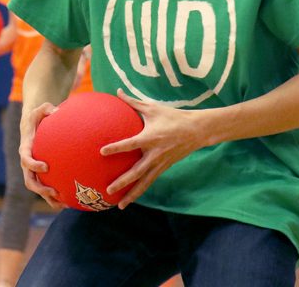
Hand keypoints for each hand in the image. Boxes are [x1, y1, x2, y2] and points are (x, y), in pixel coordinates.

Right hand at [19, 102, 66, 209]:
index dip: (33, 165)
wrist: (32, 125)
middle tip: (54, 191)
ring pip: (38, 188)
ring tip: (64, 204)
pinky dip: (56, 196)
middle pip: (29, 180)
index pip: (26, 159)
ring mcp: (33, 170)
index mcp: (25, 149)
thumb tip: (56, 110)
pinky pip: (47, 186)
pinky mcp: (41, 173)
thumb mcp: (40, 108)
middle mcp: (27, 163)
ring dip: (49, 198)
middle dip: (40, 189)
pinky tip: (71, 200)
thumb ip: (46, 108)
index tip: (46, 167)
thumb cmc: (38, 116)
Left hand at [100, 89, 208, 209]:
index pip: (129, 144)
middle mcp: (154, 153)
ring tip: (120, 205)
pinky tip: (131, 199)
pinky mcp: (165, 167)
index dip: (116, 148)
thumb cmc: (172, 116)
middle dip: (122, 181)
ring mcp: (160, 163)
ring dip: (132, 194)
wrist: (197, 130)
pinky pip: (150, 181)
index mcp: (150, 138)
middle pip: (136, 171)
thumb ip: (133, 102)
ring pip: (144, 182)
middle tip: (108, 189)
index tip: (102, 151)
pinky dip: (141, 190)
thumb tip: (117, 91)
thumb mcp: (153, 108)